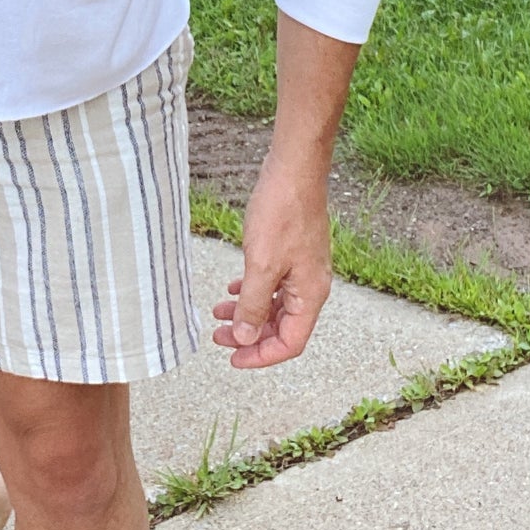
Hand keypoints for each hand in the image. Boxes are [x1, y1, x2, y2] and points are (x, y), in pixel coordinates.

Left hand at [210, 147, 332, 368]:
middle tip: (219, 338)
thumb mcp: (262, 264)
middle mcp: (311, 287)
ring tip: (218, 315)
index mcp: (310, 295)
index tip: (233, 358)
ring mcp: (302, 269)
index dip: (261, 355)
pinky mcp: (292, 253)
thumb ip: (254, 304)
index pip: (290, 343)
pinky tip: (233, 288)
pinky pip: (273, 284)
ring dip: (248, 313)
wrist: (293, 171)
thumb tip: (246, 337)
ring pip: (275, 306)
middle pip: (282, 328)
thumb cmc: (282, 213)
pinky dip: (253, 291)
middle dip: (250, 336)